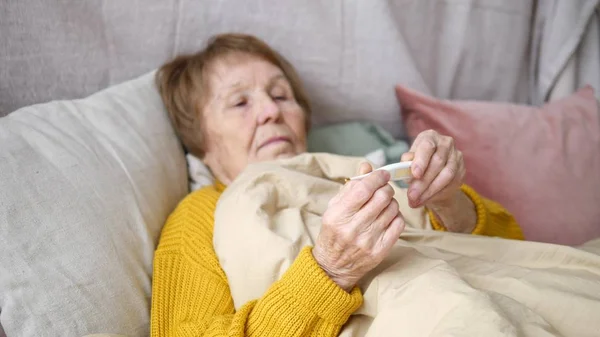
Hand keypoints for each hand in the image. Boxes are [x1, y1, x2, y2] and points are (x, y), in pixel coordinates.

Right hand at [313, 163, 404, 291]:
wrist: (333, 266)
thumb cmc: (333, 232)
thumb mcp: (334, 207)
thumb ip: (351, 186)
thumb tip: (367, 166)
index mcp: (337, 215)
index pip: (363, 189)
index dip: (376, 177)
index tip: (382, 174)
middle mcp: (352, 228)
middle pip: (381, 197)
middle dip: (386, 188)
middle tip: (383, 188)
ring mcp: (367, 241)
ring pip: (392, 209)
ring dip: (391, 201)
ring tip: (384, 204)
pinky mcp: (380, 251)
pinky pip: (398, 224)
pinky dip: (396, 215)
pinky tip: (388, 216)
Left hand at [402, 129, 475, 232]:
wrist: (433, 173)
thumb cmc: (417, 164)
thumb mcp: (408, 162)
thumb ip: (406, 163)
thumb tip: (405, 166)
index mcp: (430, 136)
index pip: (427, 146)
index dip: (421, 160)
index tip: (415, 175)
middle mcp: (445, 143)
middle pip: (437, 162)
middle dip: (423, 182)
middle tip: (411, 196)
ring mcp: (456, 156)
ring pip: (446, 175)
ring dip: (430, 191)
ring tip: (417, 201)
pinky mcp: (462, 169)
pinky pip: (452, 184)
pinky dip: (437, 194)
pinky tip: (426, 200)